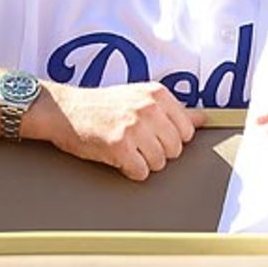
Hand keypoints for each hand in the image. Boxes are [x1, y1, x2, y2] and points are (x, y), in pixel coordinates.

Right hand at [31, 81, 205, 180]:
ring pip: (160, 163)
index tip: (155, 136)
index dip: (172, 139)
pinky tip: (120, 159)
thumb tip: (202, 119)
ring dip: (145, 163)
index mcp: (158, 94)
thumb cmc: (103, 106)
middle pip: (176, 149)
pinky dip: (131, 171)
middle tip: (138, 144)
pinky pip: (141, 172)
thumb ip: (173, 110)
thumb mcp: (141, 97)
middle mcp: (149, 108)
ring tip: (128, 150)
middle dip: (159, 152)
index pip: (187, 131)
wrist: (64, 110)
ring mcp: (134, 127)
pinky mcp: (119, 146)